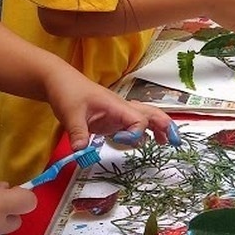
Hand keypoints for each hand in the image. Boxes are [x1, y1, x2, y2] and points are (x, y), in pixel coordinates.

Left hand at [44, 76, 175, 152]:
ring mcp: (118, 114)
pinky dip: (144, 131)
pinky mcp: (113, 119)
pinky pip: (134, 124)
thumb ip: (78, 133)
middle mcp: (122, 108)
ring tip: (167, 142)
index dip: (134, 133)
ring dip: (158, 127)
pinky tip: (148, 141)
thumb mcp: (70, 114)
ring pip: (145, 118)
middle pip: (150, 114)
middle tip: (174, 141)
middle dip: (164, 125)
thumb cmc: (68, 92)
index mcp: (116, 105)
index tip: (120, 141)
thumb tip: (81, 153)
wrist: (60, 81)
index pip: (137, 119)